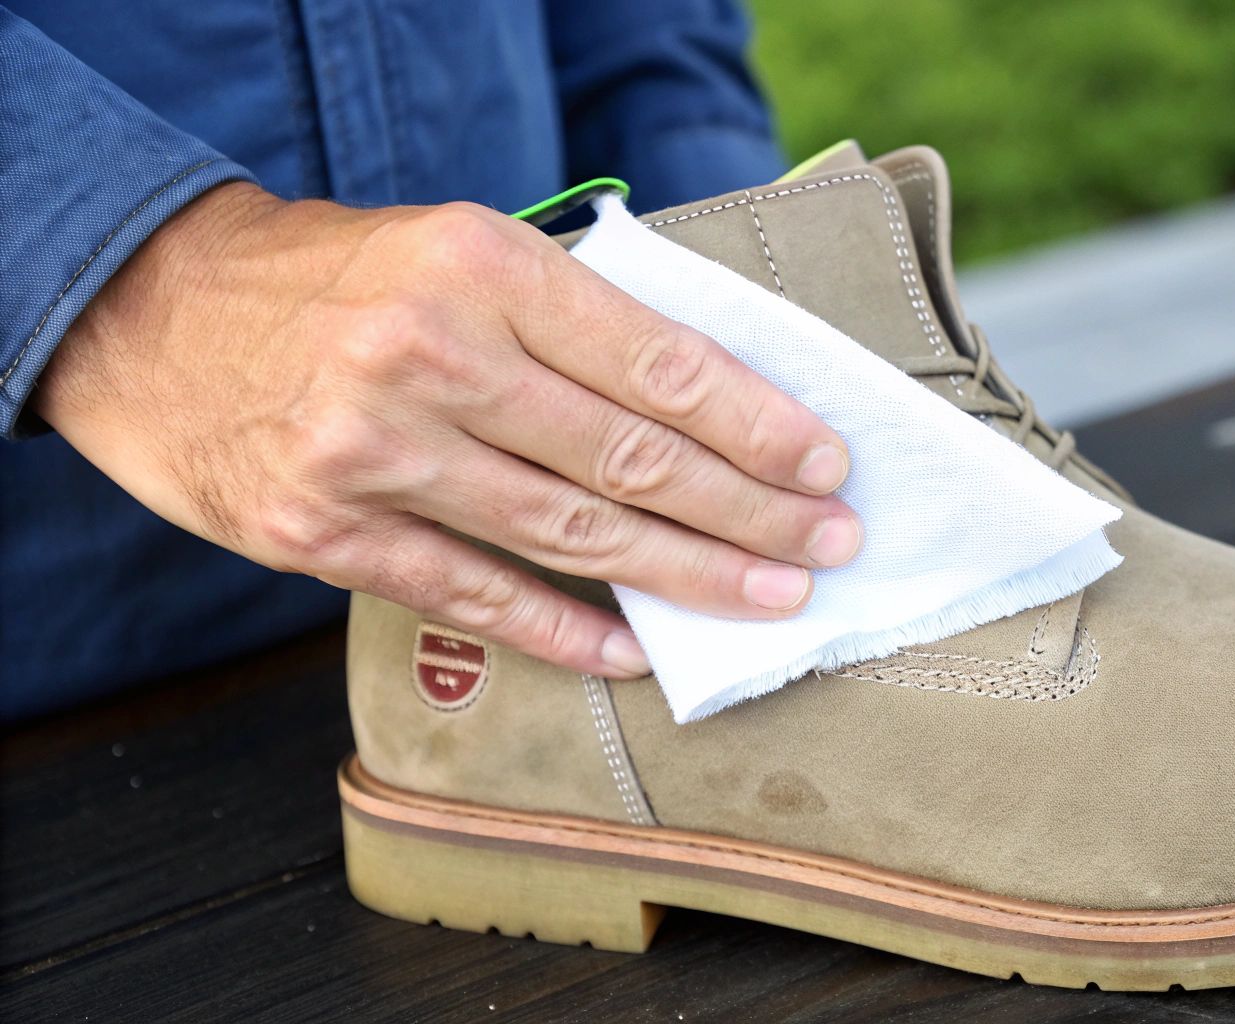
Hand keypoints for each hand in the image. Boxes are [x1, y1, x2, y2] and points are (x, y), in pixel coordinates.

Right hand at [36, 183, 860, 678]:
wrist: (153, 315)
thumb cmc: (337, 278)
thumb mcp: (456, 246)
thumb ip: (568, 315)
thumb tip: (712, 400)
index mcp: (481, 265)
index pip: (657, 361)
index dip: (756, 423)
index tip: (825, 462)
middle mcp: (431, 356)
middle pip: (631, 458)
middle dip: (750, 511)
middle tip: (828, 544)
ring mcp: (373, 453)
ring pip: (571, 535)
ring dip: (687, 577)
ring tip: (770, 597)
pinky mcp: (326, 531)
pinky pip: (477, 595)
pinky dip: (567, 629)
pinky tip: (638, 648)